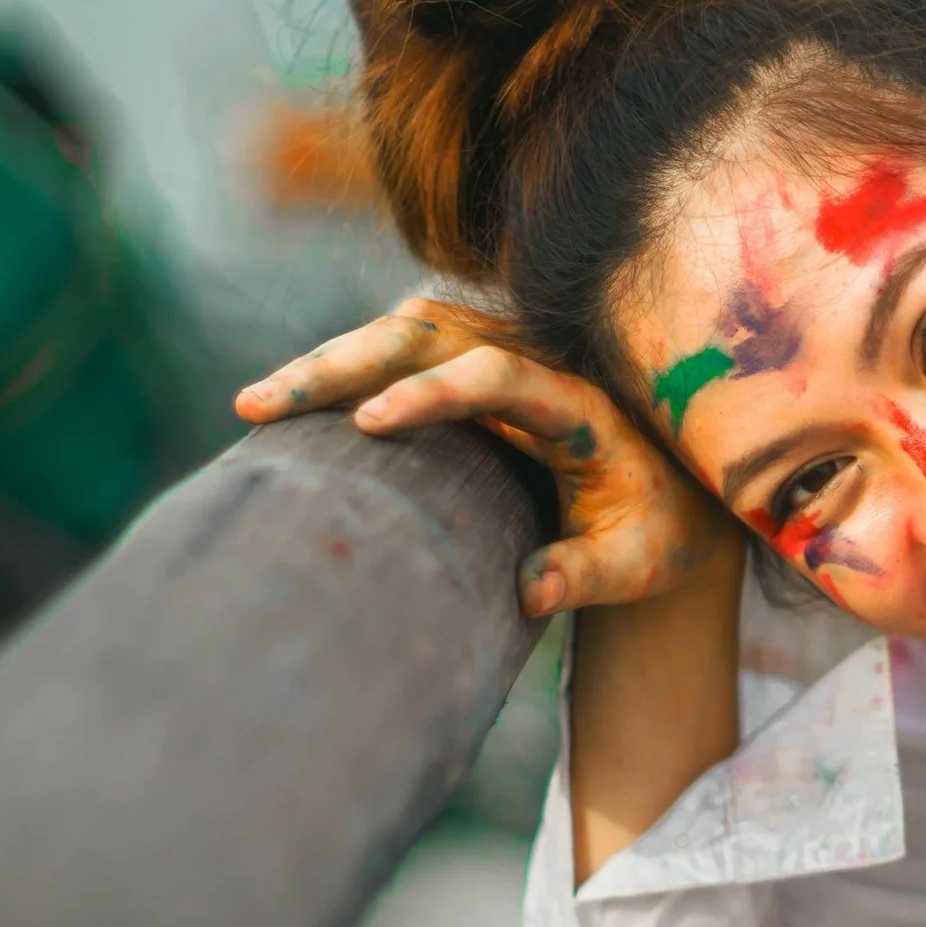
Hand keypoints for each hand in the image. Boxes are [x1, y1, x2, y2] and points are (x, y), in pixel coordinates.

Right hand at [236, 298, 730, 616]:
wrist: (672, 495)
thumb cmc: (654, 533)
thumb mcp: (636, 564)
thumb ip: (587, 573)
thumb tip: (531, 593)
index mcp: (576, 401)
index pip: (494, 376)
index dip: (431, 394)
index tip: (368, 426)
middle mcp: (531, 358)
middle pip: (424, 334)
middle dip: (339, 365)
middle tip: (257, 407)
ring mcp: (495, 352)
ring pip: (399, 333)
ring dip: (327, 363)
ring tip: (252, 409)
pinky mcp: (467, 364)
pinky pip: (397, 352)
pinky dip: (342, 372)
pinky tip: (284, 411)